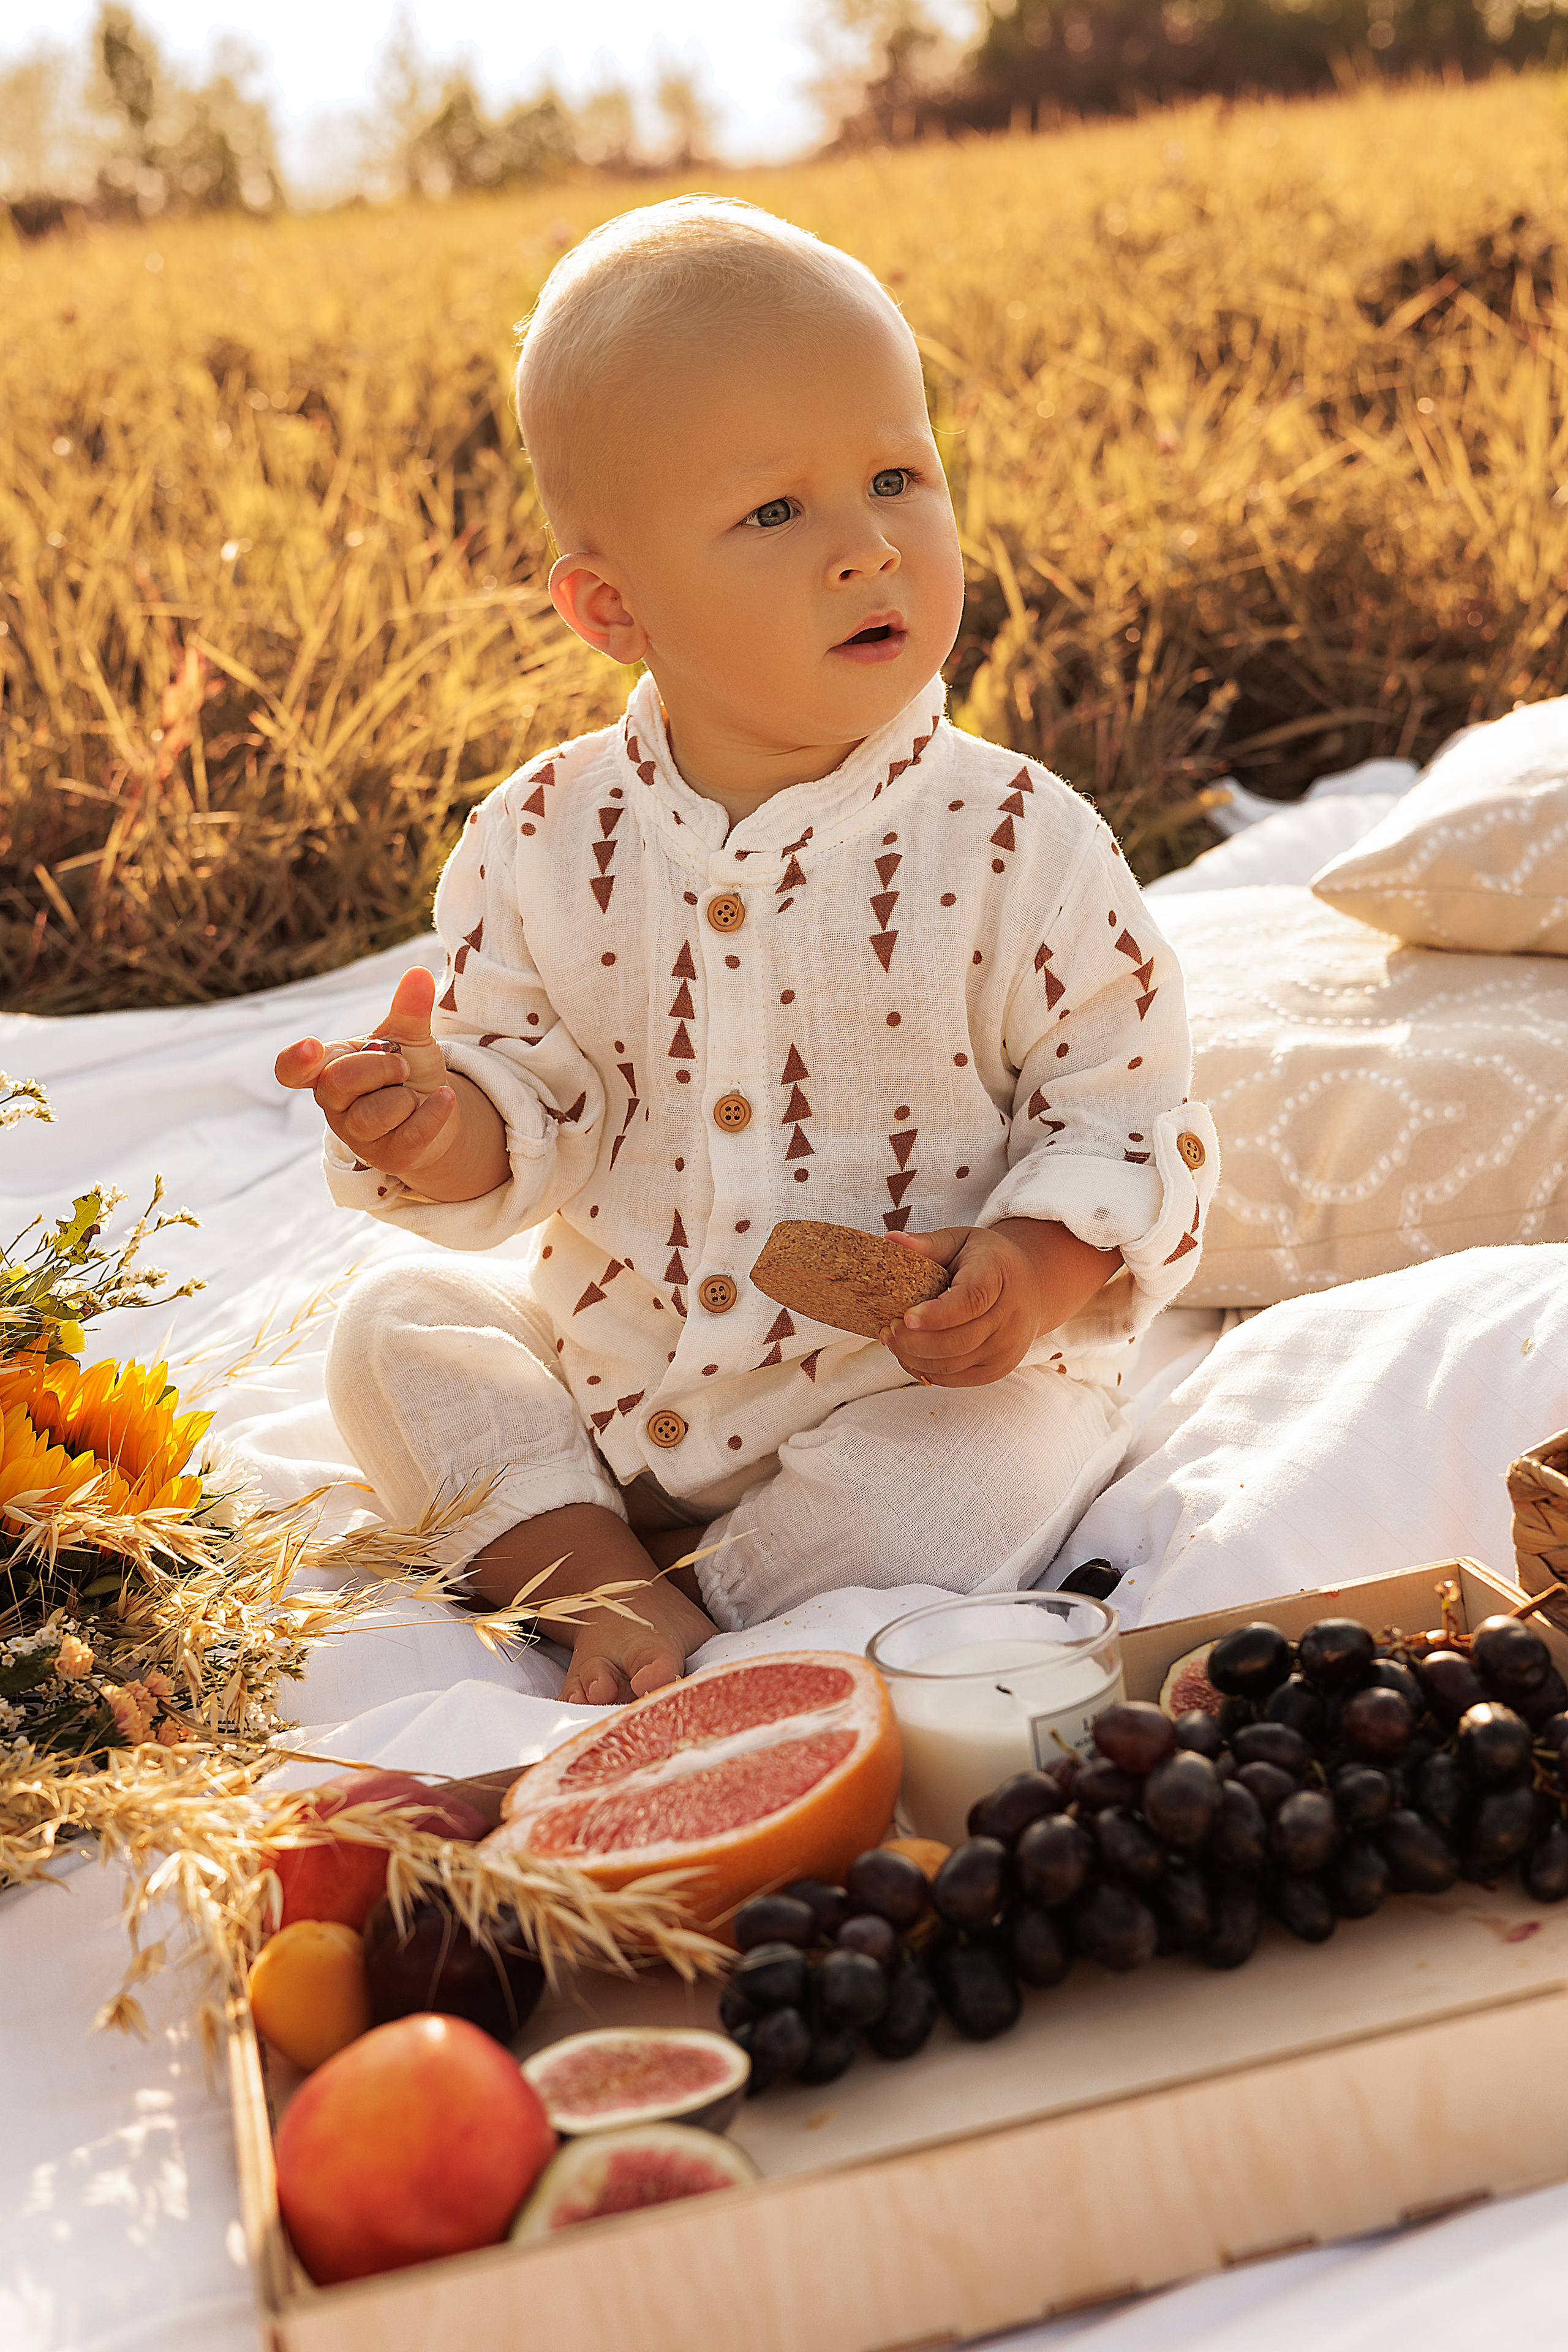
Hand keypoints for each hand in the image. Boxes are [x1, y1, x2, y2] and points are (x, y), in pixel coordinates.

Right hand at [274, 966, 457, 1178]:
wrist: (438, 1110)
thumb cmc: (408, 1070)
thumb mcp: (408, 1036)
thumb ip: (409, 1008)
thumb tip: (418, 974)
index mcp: (328, 1067)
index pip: (291, 1070)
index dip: (296, 1060)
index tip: (311, 1047)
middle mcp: (333, 1103)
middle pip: (339, 1083)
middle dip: (381, 1067)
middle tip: (401, 1068)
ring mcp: (357, 1135)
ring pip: (372, 1115)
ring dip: (406, 1095)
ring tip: (411, 1092)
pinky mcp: (388, 1158)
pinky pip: (409, 1134)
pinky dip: (433, 1112)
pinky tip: (445, 1098)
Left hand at [879, 1225, 1045, 1387]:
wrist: (1031, 1287)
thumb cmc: (988, 1261)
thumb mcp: (961, 1241)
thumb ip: (928, 1244)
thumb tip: (890, 1239)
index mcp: (999, 1277)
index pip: (971, 1301)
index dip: (937, 1314)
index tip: (906, 1317)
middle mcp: (1010, 1316)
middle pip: (959, 1340)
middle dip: (915, 1341)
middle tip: (888, 1328)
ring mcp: (1006, 1348)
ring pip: (953, 1364)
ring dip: (915, 1357)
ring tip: (892, 1340)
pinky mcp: (998, 1369)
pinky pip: (955, 1378)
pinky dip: (926, 1370)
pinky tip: (908, 1355)